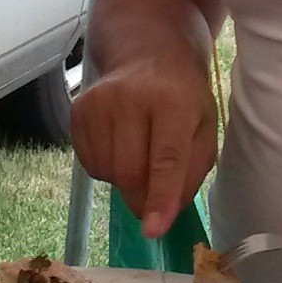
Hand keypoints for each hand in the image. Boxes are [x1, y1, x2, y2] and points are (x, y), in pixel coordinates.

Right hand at [69, 57, 218, 239]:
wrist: (146, 51)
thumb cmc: (183, 96)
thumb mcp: (204, 129)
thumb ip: (190, 173)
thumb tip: (163, 215)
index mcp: (173, 101)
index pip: (166, 158)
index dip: (160, 197)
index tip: (153, 230)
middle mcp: (130, 98)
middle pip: (130, 172)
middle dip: (142, 197)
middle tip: (153, 195)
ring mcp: (97, 103)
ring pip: (107, 172)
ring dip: (125, 180)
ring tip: (139, 153)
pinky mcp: (77, 111)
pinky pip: (90, 165)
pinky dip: (107, 168)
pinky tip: (120, 145)